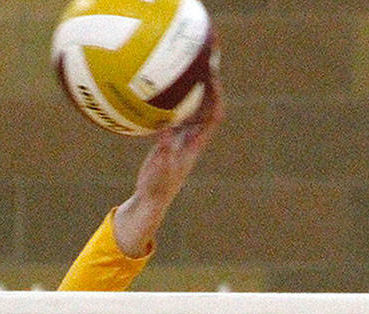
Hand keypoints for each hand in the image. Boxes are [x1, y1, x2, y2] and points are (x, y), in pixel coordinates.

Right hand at [113, 78, 224, 257]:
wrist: (151, 197)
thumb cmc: (158, 188)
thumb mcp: (161, 170)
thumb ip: (165, 152)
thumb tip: (165, 132)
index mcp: (196, 144)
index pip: (214, 116)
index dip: (216, 97)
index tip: (212, 78)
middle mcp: (192, 137)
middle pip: (206, 106)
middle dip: (208, 84)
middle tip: (204, 61)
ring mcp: (181, 136)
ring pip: (192, 107)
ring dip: (192, 89)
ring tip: (188, 66)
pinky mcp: (169, 136)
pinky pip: (174, 113)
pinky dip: (173, 100)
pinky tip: (163, 86)